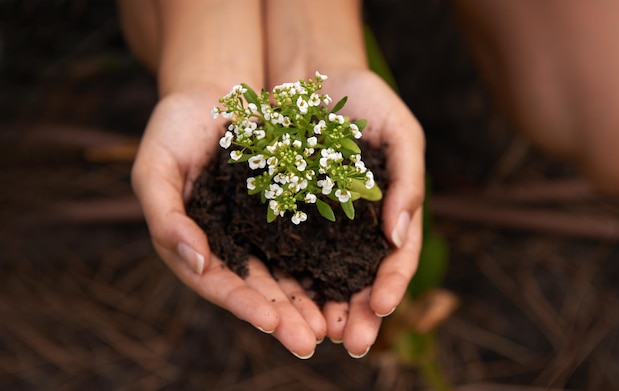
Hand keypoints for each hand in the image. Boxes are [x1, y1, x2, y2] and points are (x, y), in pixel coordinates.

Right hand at [131, 88, 326, 358]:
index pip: (217, 283)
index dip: (242, 304)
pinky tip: (343, 278)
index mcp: (192, 244)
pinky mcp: (285, 210)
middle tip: (309, 343)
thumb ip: (165, 217)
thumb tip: (194, 262)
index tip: (270, 322)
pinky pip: (306, 240)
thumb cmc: (173, 129)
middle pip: (256, 288)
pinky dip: (322, 261)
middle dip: (282, 317)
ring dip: (307, 301)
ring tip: (332, 326)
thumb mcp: (155, 170)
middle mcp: (227, 244)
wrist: (212, 93)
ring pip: (286, 272)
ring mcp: (257, 230)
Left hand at [316, 69, 424, 356]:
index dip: (393, 283)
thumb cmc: (366, 100)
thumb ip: (407, 180)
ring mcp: (323, 223)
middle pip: (362, 278)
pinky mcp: (288, 214)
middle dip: (359, 313)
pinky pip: (288, 251)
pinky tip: (284, 301)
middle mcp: (358, 225)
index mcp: (391, 210)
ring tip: (317, 334)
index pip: (398, 257)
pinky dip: (290, 279)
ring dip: (323, 308)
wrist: (312, 78)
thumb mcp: (400, 131)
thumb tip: (400, 237)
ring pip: (325, 275)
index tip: (381, 305)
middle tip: (353, 343)